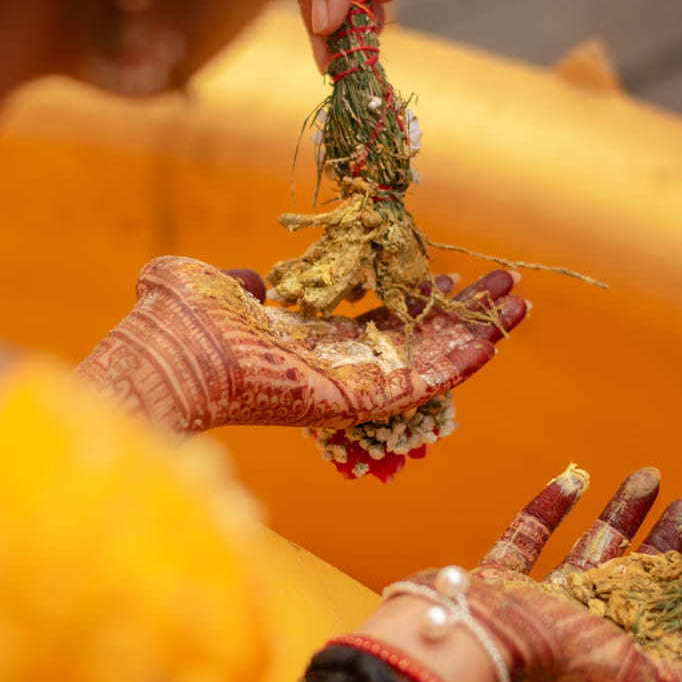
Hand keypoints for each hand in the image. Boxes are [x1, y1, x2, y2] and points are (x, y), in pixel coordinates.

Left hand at [76, 256, 526, 434]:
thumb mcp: (207, 285)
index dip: (417, 305)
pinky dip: (455, 364)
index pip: (376, 329)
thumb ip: (236, 283)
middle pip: (415, 345)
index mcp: (304, 345)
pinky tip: (490, 341)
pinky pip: (414, 385)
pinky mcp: (350, 402)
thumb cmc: (170, 327)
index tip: (451, 281)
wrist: (162, 357)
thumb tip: (251, 279)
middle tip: (509, 288)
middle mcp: (331, 370)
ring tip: (519, 305)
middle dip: (464, 317)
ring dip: (475, 335)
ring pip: (427, 365)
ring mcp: (344, 389)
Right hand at [367, 466, 681, 681]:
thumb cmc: (559, 664)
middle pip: (636, 580)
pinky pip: (524, 538)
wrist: (469, 644)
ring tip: (649, 475)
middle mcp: (582, 632)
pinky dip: (547, 508)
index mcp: (618, 657)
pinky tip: (573, 478)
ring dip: (619, 514)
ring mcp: (538, 606)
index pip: (671, 617)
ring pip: (586, 551)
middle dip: (667, 541)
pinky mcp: (498, 581)